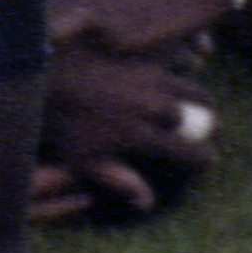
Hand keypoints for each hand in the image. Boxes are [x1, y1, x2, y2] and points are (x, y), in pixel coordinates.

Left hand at [31, 37, 220, 225]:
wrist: (43, 66)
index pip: (191, 153)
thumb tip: (146, 203)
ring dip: (200, 95)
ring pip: (193, 86)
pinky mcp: (145, 49)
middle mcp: (156, 105)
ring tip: (202, 100)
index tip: (207, 159)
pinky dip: (189, 63)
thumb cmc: (58, 118)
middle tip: (208, 126)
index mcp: (144, 136)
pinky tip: (189, 67)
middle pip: (199, 117)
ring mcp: (152, 74)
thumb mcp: (81, 158)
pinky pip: (179, 57)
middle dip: (206, 123)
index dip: (203, 158)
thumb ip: (117, 180)